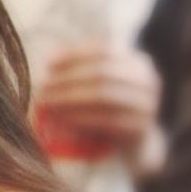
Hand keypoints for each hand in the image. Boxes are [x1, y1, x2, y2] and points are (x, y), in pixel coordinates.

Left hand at [34, 42, 164, 172]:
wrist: (135, 141)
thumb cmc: (108, 105)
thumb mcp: (98, 82)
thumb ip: (78, 68)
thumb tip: (49, 60)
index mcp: (136, 61)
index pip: (104, 50)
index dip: (74, 55)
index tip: (47, 63)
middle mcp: (147, 80)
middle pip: (103, 73)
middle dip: (68, 79)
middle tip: (42, 88)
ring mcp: (147, 105)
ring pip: (104, 96)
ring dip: (70, 99)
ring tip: (48, 104)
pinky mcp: (141, 129)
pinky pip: (108, 122)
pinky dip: (82, 119)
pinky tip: (63, 119)